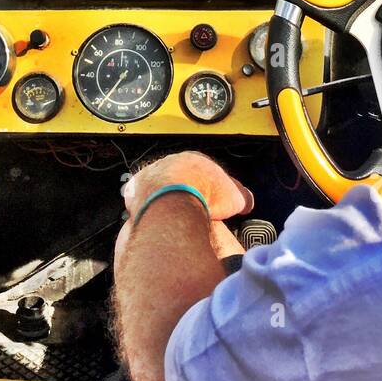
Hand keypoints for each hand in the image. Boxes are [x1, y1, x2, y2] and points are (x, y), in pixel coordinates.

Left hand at [122, 152, 253, 222]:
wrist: (173, 202)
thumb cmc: (204, 195)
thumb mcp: (235, 197)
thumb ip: (240, 196)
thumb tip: (246, 202)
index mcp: (195, 160)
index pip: (203, 172)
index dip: (209, 188)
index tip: (212, 201)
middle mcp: (171, 163)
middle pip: (179, 178)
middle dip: (186, 193)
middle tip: (193, 211)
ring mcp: (151, 176)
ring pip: (158, 187)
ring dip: (165, 200)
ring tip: (174, 219)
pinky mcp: (135, 191)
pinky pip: (140, 199)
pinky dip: (146, 209)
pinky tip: (154, 220)